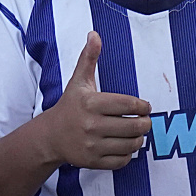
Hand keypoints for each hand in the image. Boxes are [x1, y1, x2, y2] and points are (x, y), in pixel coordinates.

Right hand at [33, 32, 149, 170]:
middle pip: (134, 126)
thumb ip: (89, 58)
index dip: (143, 106)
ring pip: (131, 144)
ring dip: (139, 138)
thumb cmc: (70, 106)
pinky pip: (122, 161)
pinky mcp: (93, 161)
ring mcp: (91, 145)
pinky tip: (125, 146)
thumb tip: (94, 34)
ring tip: (136, 132)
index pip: (129, 105)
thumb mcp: (79, 81)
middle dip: (145, 123)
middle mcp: (90, 125)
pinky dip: (129, 154)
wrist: (51, 136)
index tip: (145, 106)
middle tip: (144, 121)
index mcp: (91, 103)